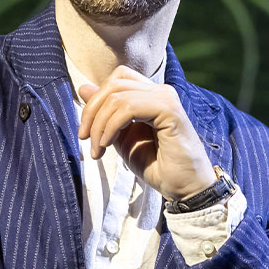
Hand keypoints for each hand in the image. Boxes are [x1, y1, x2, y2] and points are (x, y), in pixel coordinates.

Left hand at [77, 66, 215, 200]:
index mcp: (150, 95)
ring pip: (117, 96)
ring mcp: (166, 98)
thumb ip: (105, 114)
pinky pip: (128, 108)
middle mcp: (160, 91)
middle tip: (84, 139)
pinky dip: (111, 126)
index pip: (116, 80)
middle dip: (91, 112)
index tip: (84, 132)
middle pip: (113, 84)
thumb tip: (83, 87)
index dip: (95, 102)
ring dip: (99, 125)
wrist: (184, 189)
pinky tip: (107, 145)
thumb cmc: (158, 167)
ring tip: (97, 150)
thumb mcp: (121, 139)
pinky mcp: (170, 110)